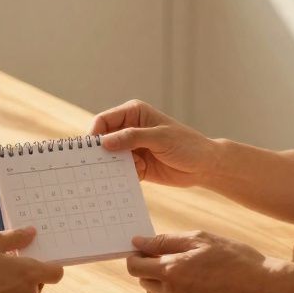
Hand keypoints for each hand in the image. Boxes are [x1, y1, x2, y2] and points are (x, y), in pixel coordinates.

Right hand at [90, 99, 221, 186]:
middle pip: (103, 139)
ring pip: (110, 157)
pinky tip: (127, 179)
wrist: (204, 166)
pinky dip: (120, 176)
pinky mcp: (136, 165)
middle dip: (99, 152)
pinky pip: (120, 171)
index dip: (94, 134)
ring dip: (110, 166)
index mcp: (134, 113)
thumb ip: (131, 138)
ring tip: (114, 174)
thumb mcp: (160, 138)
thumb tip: (104, 142)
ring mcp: (132, 148)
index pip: (104, 120)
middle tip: (94, 166)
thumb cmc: (186, 145)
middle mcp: (129, 129)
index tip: (89, 150)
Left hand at [126, 230, 288, 292]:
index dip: (136, 254)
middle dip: (148, 265)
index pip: (134, 266)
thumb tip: (139, 242)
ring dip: (159, 278)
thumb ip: (165, 241)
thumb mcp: (200, 239)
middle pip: (142, 279)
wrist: (262, 287)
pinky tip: (193, 279)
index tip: (144, 246)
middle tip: (168, 252)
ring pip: (154, 291)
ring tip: (184, 265)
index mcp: (172, 271)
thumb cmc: (235, 258)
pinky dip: (172, 290)